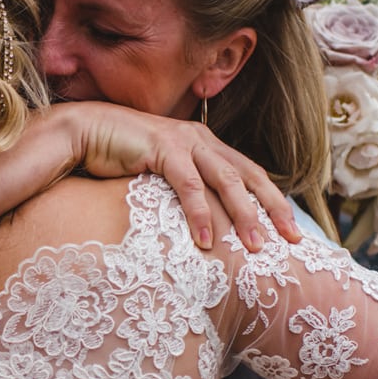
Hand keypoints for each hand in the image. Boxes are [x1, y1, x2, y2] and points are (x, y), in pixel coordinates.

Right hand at [56, 102, 303, 250]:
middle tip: (293, 237)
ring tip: (255, 246)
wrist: (84, 132)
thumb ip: (183, 191)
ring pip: (226, 180)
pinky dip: (199, 214)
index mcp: (205, 145)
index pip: (250, 173)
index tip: (291, 229)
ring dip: (243, 215)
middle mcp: (201, 139)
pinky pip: (189, 185)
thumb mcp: (160, 177)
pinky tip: (205, 240)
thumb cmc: (120, 159)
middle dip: (273, 207)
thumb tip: (202, 224)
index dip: (273, 200)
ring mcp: (184, 141)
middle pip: (249, 175)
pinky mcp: (163, 147)